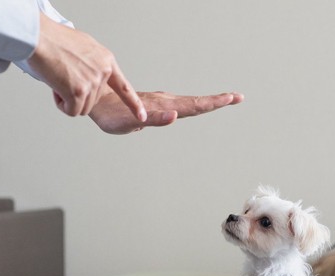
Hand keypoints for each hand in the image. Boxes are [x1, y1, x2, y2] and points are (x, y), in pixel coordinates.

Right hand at [27, 13, 145, 121]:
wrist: (39, 37)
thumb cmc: (55, 40)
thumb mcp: (85, 47)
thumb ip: (94, 63)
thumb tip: (93, 74)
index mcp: (107, 61)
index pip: (124, 87)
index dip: (133, 104)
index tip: (142, 116)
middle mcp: (103, 72)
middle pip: (94, 100)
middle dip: (77, 94)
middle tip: (64, 77)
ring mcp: (92, 82)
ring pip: (83, 108)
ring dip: (69, 100)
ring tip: (59, 80)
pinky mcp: (78, 92)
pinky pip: (73, 111)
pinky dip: (62, 106)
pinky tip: (56, 89)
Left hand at [89, 91, 244, 134]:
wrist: (97, 102)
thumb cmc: (111, 114)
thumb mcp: (130, 120)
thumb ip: (154, 119)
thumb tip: (175, 116)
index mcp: (164, 106)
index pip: (194, 105)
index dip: (214, 103)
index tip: (232, 98)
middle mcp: (166, 102)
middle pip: (197, 102)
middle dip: (218, 101)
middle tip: (237, 97)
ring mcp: (163, 103)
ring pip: (190, 102)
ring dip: (208, 102)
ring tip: (224, 100)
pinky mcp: (157, 105)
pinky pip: (180, 105)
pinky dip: (193, 105)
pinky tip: (196, 107)